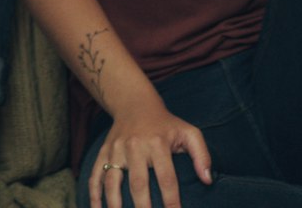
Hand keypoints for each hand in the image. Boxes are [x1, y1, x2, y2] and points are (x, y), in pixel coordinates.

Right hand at [91, 100, 212, 207]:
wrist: (135, 104)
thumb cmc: (166, 124)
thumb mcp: (188, 132)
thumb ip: (202, 155)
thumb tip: (207, 180)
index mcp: (158, 143)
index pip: (166, 178)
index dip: (171, 201)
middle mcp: (135, 147)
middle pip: (138, 183)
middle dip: (142, 207)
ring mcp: (116, 150)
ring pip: (112, 181)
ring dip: (114, 204)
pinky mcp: (104, 152)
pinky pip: (95, 175)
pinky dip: (93, 193)